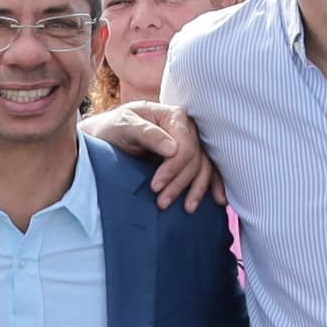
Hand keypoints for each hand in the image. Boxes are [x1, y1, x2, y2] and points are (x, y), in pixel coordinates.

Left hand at [85, 99, 215, 208]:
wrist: (108, 135)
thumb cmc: (114, 127)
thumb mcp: (124, 125)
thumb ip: (147, 133)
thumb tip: (172, 149)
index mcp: (174, 116)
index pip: (185, 145)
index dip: (173, 168)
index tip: (155, 186)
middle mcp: (187, 128)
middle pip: (195, 159)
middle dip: (180, 183)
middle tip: (162, 203)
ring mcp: (190, 143)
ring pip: (203, 167)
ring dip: (196, 190)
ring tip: (187, 209)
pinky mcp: (188, 157)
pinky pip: (206, 170)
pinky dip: (213, 185)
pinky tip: (218, 201)